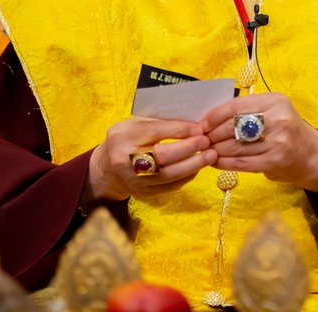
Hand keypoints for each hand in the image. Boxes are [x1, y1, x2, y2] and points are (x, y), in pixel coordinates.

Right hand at [86, 117, 216, 203]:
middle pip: (162, 156)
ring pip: (168, 175)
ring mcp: (135, 180)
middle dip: (188, 148)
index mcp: (122, 137)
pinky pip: (170, 187)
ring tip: (210, 155)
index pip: (154, 132)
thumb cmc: (124, 140)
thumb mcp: (133, 124)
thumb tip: (190, 123)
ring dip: (193, 165)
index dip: (179, 130)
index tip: (199, 128)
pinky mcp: (144, 194)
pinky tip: (198, 167)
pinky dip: (187, 177)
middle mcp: (126, 161)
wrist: (106, 170)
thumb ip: (157, 123)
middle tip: (207, 141)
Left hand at [201, 93, 317, 193]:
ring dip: (215, 150)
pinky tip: (215, 162)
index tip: (201, 123)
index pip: (236, 106)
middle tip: (201, 140)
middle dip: (212, 134)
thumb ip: (248, 109)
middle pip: (232, 126)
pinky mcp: (274, 161)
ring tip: (206, 151)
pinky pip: (241, 162)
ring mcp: (277, 141)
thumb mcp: (273, 110)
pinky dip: (224, 163)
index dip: (214, 115)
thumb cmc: (287, 130)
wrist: (312, 154)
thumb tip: (210, 117)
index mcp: (275, 101)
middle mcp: (277, 119)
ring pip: (234, 146)